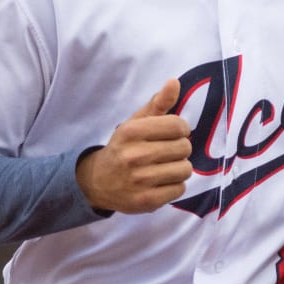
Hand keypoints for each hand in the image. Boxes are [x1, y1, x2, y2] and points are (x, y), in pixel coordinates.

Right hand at [75, 79, 192, 213]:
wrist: (98, 182)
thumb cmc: (123, 147)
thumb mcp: (136, 122)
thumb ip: (158, 103)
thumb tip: (174, 82)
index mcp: (132, 131)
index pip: (178, 125)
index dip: (180, 128)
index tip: (172, 133)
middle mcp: (135, 155)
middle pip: (184, 148)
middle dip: (179, 148)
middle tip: (166, 152)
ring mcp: (140, 180)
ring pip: (185, 169)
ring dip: (179, 168)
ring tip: (164, 167)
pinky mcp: (147, 201)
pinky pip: (180, 189)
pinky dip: (174, 185)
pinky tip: (161, 182)